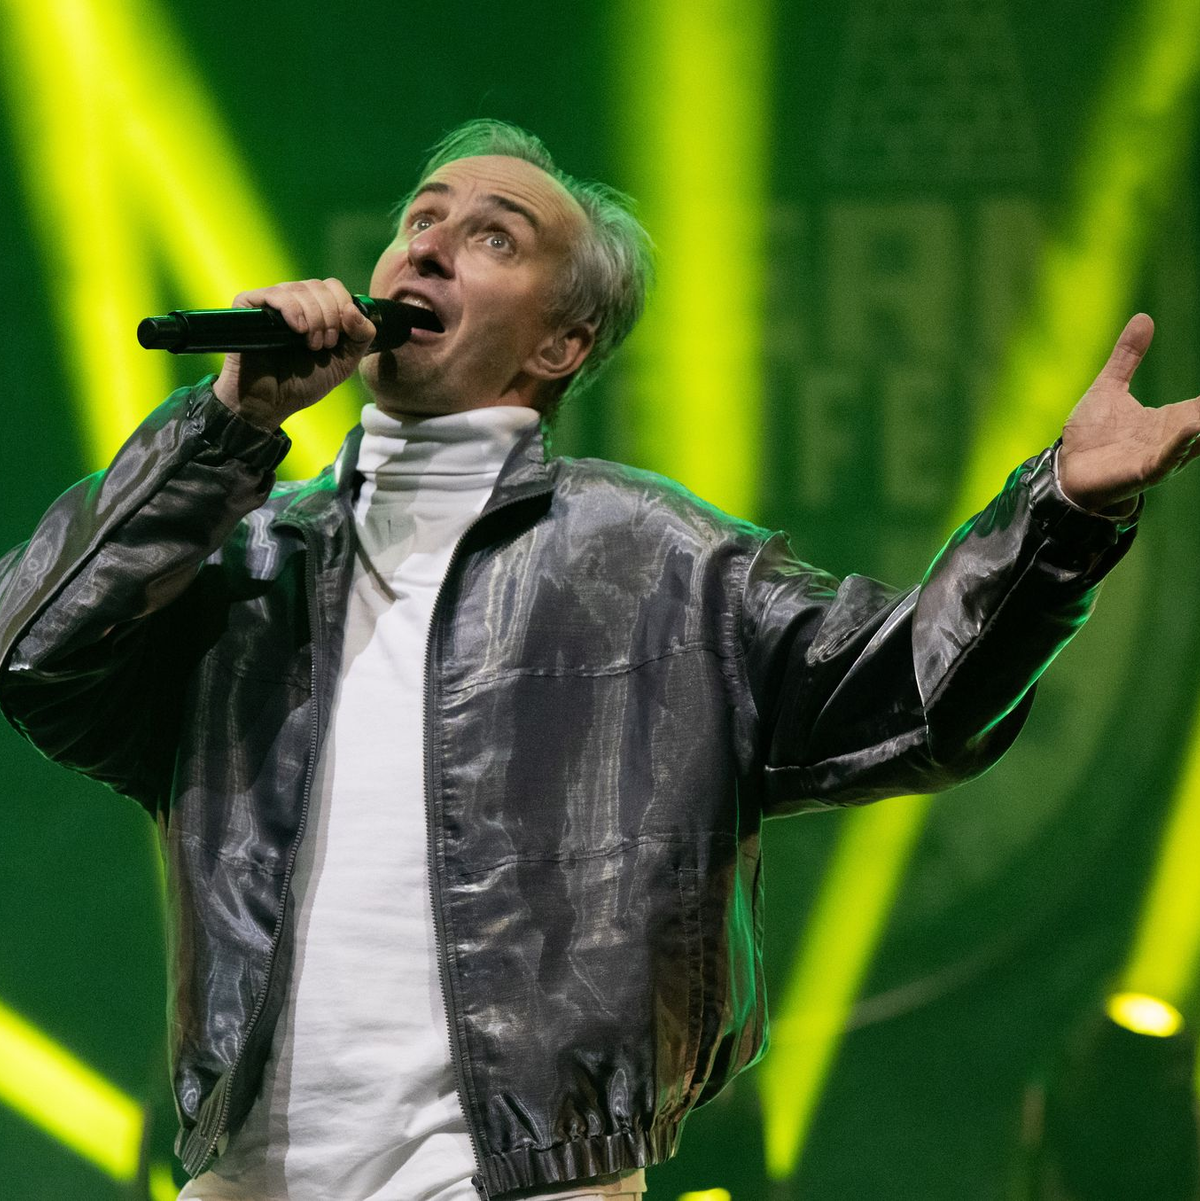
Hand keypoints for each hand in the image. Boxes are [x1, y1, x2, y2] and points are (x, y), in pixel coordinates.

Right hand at [211, 278, 376, 430]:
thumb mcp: (345, 362)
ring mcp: (271, 303)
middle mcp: (293, 302)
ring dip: (313, 318)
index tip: (340, 336)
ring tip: (311, 345)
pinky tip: (297, 329)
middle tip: (325, 345)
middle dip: (330, 316)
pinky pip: (274, 293)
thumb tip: (354, 308)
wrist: (271, 403)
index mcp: (315, 310)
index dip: (342, 306)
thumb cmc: (304, 383)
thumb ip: (361, 336)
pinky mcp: (248, 306)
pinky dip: (292, 309)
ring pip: (299, 289)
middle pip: (319, 286)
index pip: (333, 287)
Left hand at [1057, 313, 1199, 512]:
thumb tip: (1144, 317)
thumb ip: (1128, 357)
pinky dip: (1181, 444)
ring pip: (1197, 438)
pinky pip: (1168, 457)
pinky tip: (1193, 426)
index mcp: (1171, 419)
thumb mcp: (1109, 388)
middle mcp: (1174, 437)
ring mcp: (1161, 455)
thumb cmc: (1091, 436)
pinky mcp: (1143, 470)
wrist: (1065, 471)